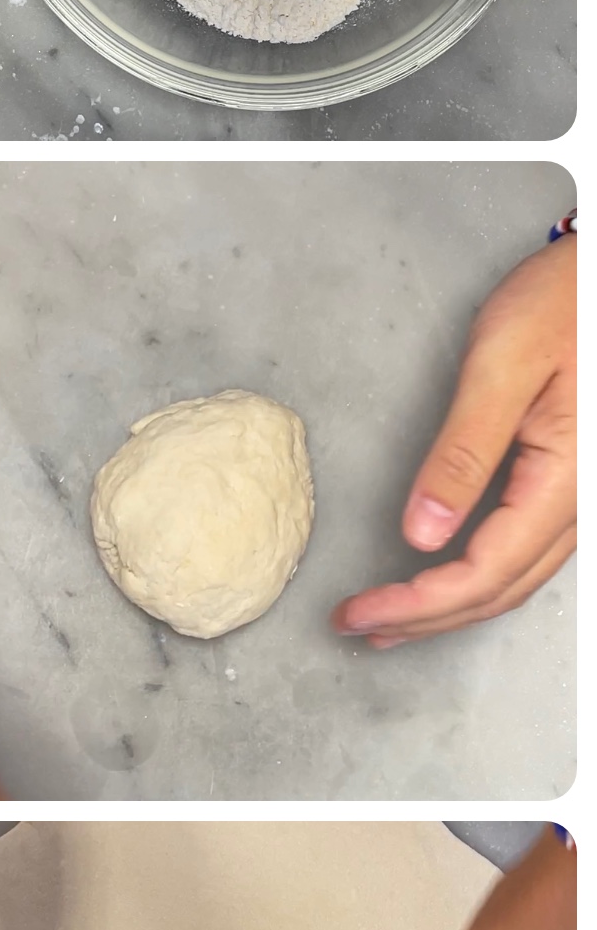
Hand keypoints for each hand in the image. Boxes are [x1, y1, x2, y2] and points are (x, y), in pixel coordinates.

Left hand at [333, 235, 573, 646]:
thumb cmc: (564, 302)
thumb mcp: (501, 366)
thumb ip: (462, 453)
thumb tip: (420, 533)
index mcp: (569, 477)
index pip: (485, 570)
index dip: (418, 603)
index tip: (359, 613)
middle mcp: (584, 500)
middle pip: (502, 589)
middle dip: (425, 618)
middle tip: (356, 627)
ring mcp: (583, 496)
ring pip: (517, 579)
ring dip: (450, 607)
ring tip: (386, 622)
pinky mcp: (572, 483)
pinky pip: (526, 550)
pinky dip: (477, 577)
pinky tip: (438, 580)